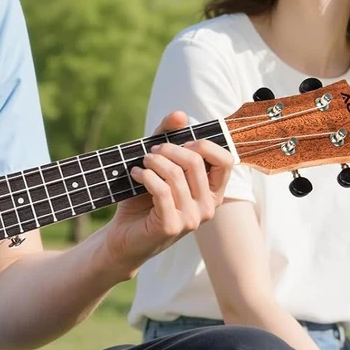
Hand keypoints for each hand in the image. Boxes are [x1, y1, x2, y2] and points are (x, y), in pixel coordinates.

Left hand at [103, 111, 232, 273]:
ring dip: (154, 161)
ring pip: (176, 175)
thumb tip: (180, 115)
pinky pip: (161, 190)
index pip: (226, 161)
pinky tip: (136, 174)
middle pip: (196, 162)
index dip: (205, 145)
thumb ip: (169, 138)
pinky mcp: (171, 226)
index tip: (184, 141)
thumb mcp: (159, 164)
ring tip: (142, 162)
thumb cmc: (144, 198)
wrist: (124, 234)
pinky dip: (145, 176)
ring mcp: (191, 219)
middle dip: (171, 149)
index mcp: (212, 191)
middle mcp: (207, 207)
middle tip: (152, 150)